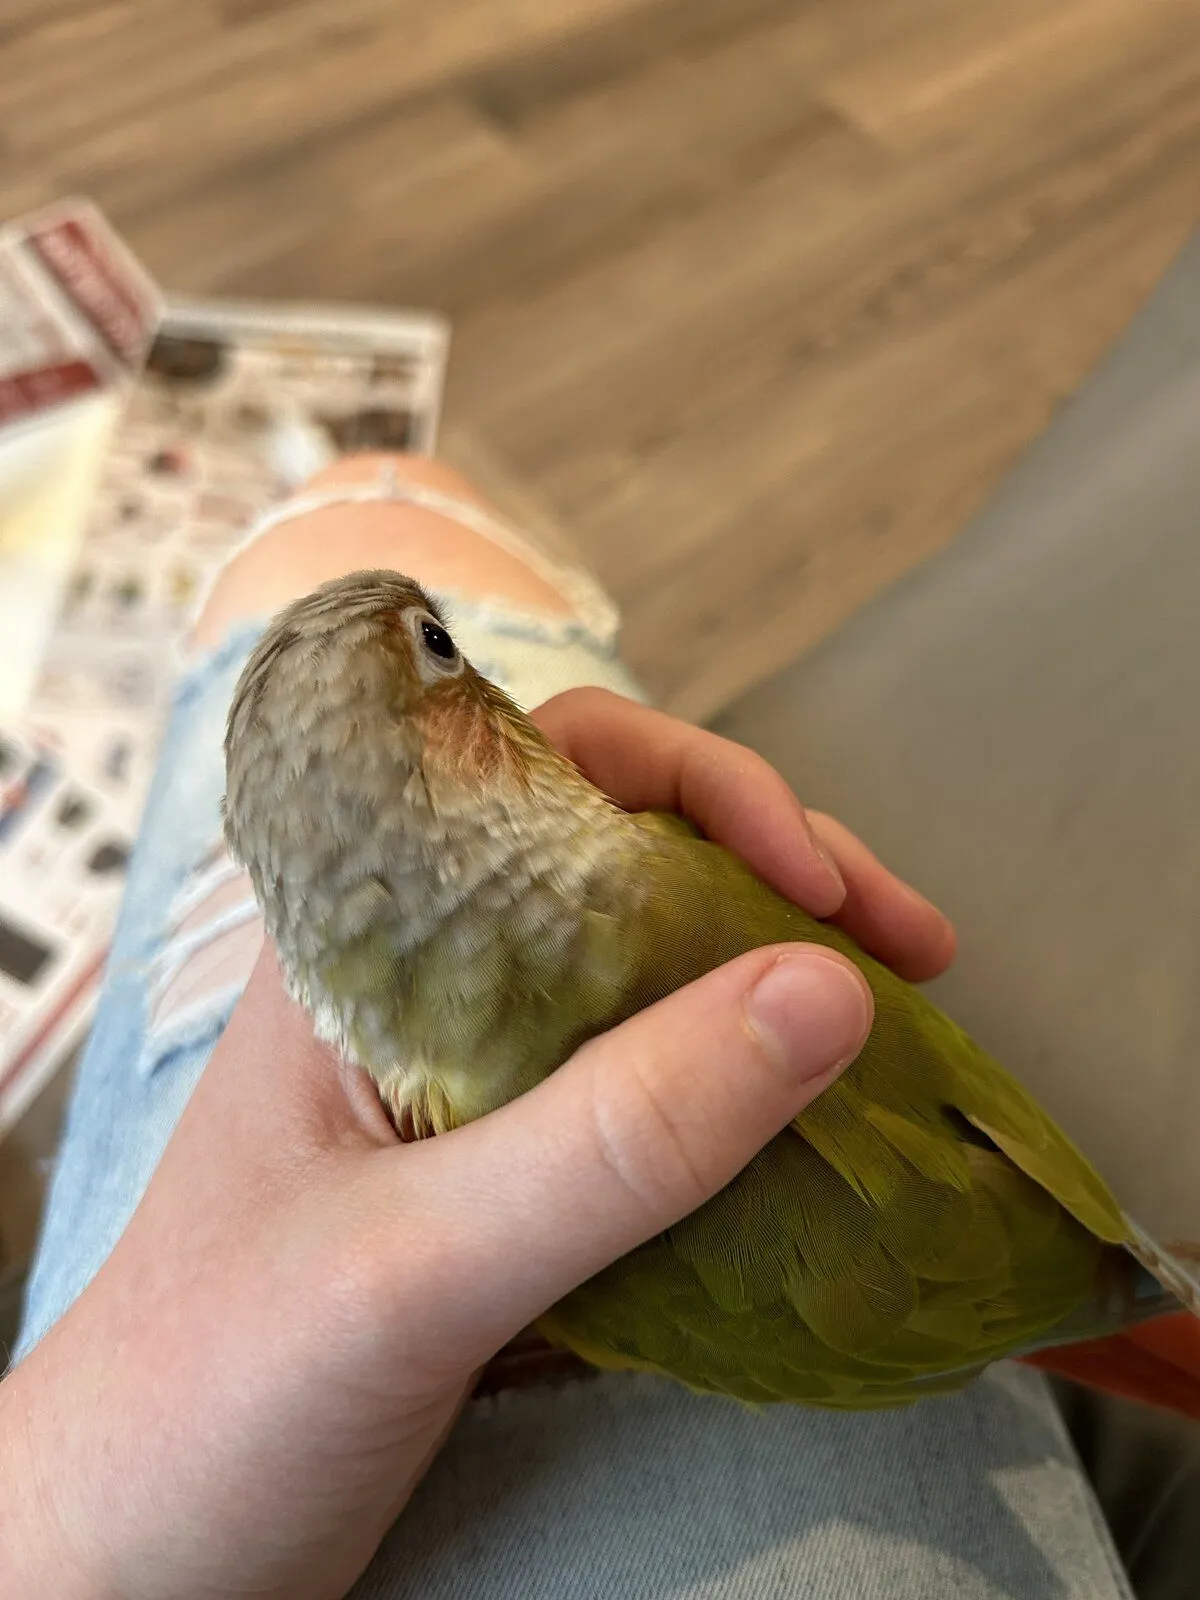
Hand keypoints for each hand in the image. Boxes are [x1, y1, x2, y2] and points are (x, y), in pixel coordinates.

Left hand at [0, 692, 952, 1599]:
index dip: (701, 787)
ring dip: (773, 982)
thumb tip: (821, 995)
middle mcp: (422, 985)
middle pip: (623, 861)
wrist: (127, 1558)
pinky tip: (816, 1125)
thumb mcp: (417, 1262)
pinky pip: (645, 1096)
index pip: (543, 774)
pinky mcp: (500, 1177)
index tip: (819, 876)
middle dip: (776, 876)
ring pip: (646, 976)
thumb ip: (613, 1137)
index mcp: (366, 942)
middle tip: (909, 942)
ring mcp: (466, 1082)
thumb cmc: (208, 1396)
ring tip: (894, 1020)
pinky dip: (743, 1094)